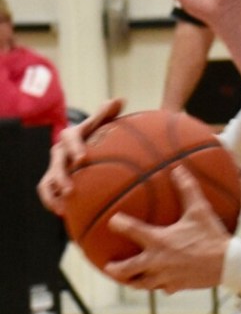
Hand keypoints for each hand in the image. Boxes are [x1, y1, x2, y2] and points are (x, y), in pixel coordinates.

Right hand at [36, 99, 123, 214]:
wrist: (90, 147)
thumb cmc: (100, 134)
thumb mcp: (105, 123)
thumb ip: (109, 113)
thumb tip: (119, 99)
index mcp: (72, 136)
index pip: (70, 138)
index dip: (74, 147)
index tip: (83, 158)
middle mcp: (60, 151)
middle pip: (55, 163)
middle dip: (60, 176)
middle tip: (70, 189)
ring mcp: (56, 167)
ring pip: (47, 181)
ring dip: (53, 194)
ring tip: (63, 208)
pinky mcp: (55, 181)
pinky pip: (49, 193)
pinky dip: (53, 203)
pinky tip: (64, 215)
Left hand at [104, 167, 231, 292]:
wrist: (228, 263)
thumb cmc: (212, 235)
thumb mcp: (200, 210)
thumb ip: (187, 189)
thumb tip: (179, 169)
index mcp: (158, 240)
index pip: (130, 230)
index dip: (118, 224)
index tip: (113, 221)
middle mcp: (157, 260)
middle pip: (126, 269)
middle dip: (114, 269)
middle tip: (108, 266)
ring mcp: (166, 276)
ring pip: (141, 284)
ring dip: (133, 281)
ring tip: (129, 279)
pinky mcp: (177, 286)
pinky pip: (163, 288)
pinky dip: (159, 285)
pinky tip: (162, 283)